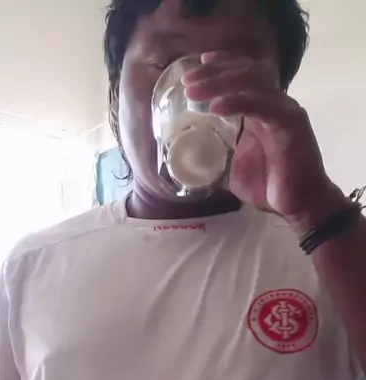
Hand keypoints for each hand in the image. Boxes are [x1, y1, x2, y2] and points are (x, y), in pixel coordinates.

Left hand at [183, 53, 341, 225]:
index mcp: (262, 110)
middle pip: (244, 73)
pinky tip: (216, 106)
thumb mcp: (235, 166)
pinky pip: (262, 105)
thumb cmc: (270, 187)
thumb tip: (196, 155)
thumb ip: (221, 152)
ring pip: (251, 83)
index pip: (243, 75)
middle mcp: (274, 104)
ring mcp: (284, 110)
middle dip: (214, 73)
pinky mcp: (290, 123)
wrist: (300, 205)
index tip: (196, 67)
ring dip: (220, 83)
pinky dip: (238, 102)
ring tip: (194, 91)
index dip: (221, 66)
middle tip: (187, 79)